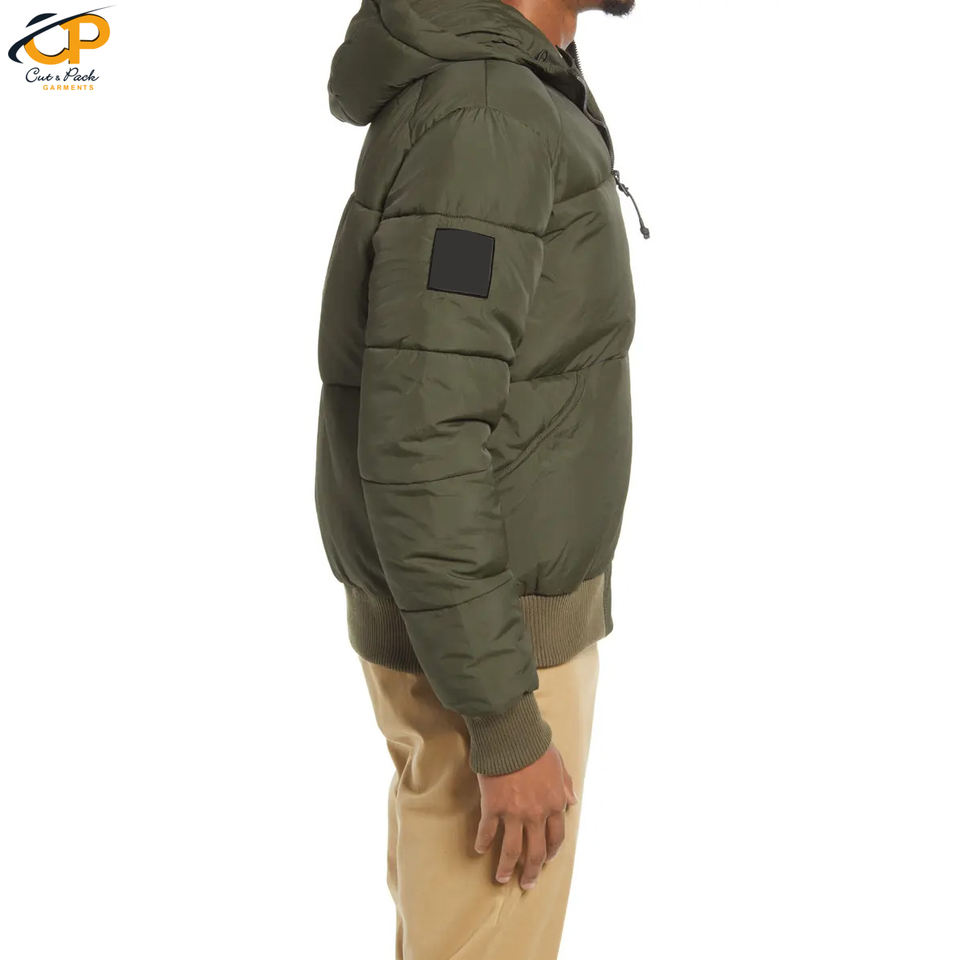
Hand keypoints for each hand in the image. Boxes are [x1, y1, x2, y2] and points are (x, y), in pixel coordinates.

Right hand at [474, 744, 577, 889]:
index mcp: (554, 804)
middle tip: (526, 883)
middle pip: (535, 852)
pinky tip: (479, 849)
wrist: (512, 734)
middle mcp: (536, 814)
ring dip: (506, 868)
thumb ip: (566, 785)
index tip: (545, 860)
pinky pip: (487, 831)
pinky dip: (483, 842)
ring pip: (511, 850)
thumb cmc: (536, 745)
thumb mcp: (559, 764)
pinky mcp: (492, 806)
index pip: (556, 838)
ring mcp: (513, 813)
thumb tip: (573, 801)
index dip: (550, 852)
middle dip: (531, 871)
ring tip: (501, 878)